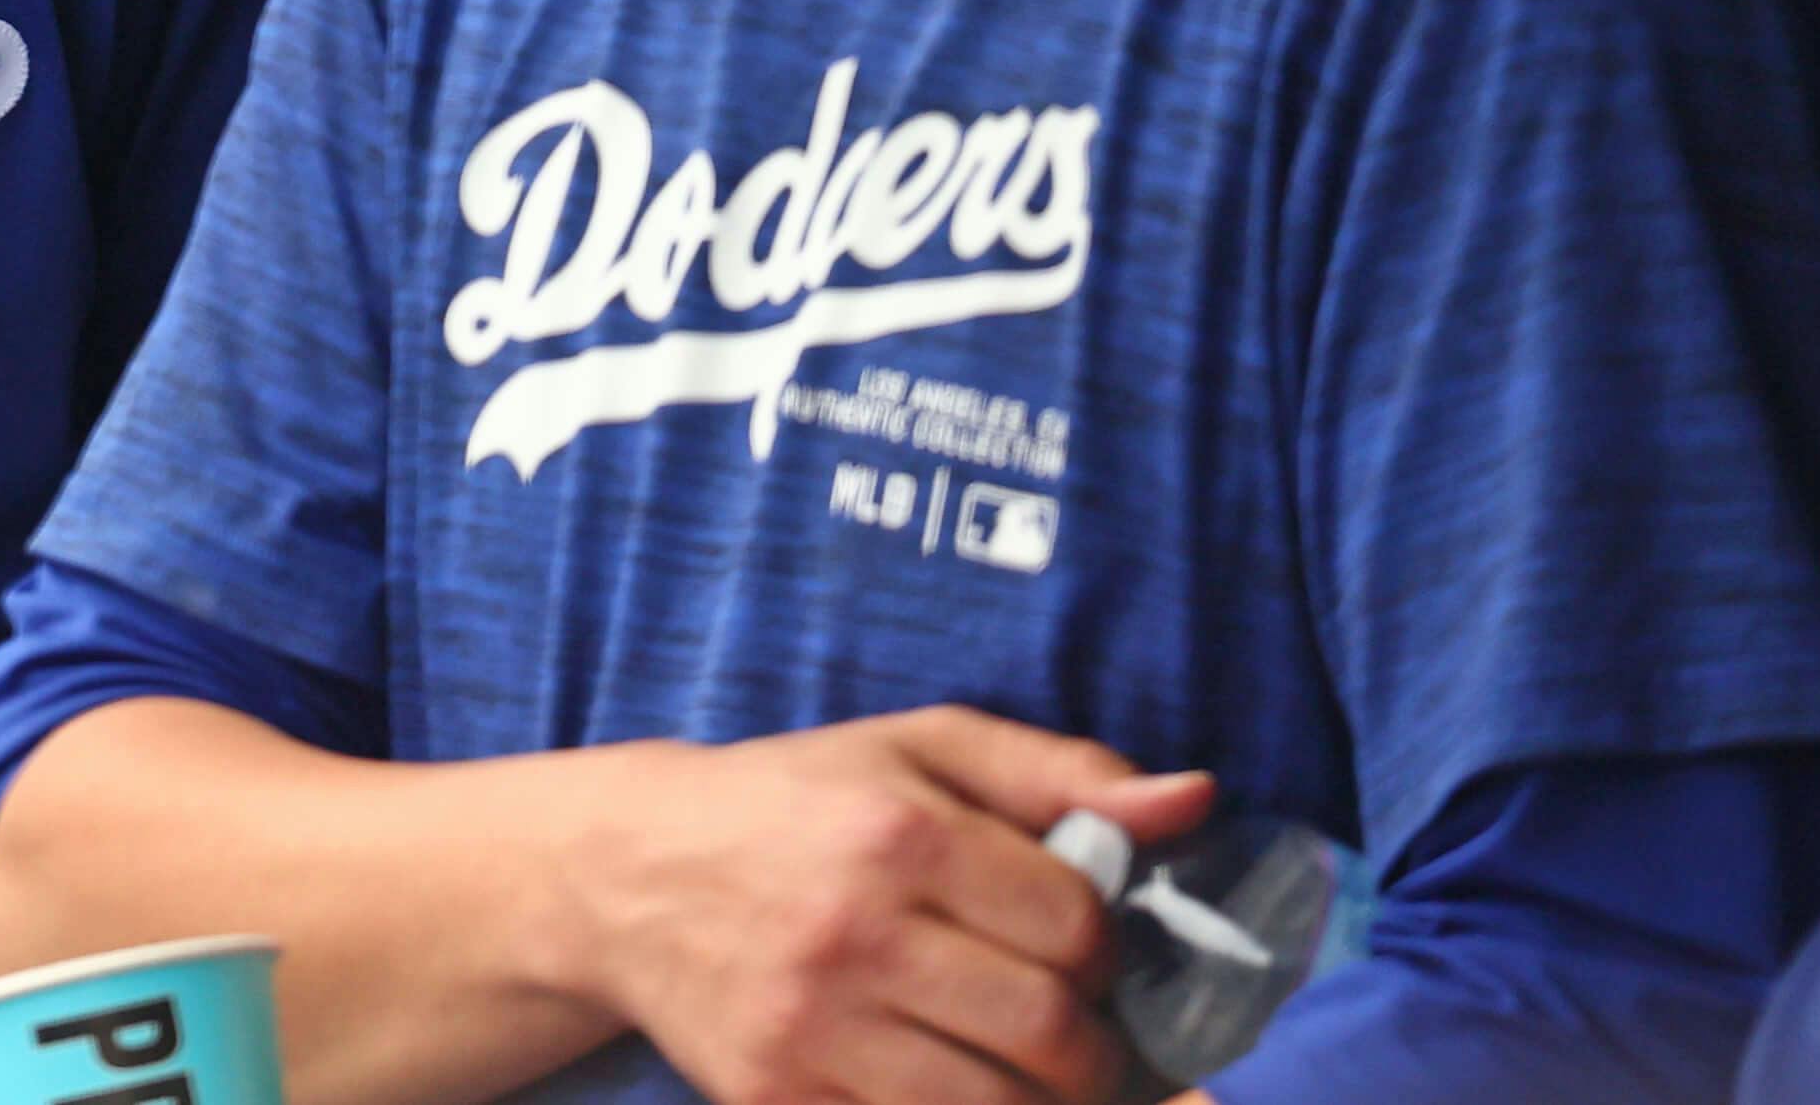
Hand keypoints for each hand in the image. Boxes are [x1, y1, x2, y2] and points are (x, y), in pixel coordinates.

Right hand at [553, 709, 1216, 1104]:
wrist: (626, 874)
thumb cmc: (795, 802)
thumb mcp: (915, 750)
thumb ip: (1057, 772)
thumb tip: (1193, 801)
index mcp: (898, 832)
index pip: (1078, 926)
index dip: (1107, 947)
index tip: (1081, 949)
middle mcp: (855, 932)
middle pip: (1052, 1033)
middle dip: (1093, 1047)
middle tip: (1074, 1030)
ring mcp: (812, 1029)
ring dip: (1040, 1102)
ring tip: (1027, 1069)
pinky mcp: (779, 1099)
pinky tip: (953, 1083)